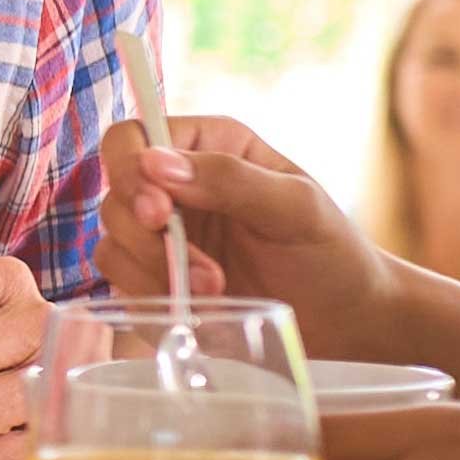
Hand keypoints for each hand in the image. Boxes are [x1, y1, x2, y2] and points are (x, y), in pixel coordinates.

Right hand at [105, 115, 407, 355]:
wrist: (348, 320)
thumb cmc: (332, 252)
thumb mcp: (296, 206)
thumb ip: (230, 179)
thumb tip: (155, 163)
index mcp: (209, 147)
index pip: (132, 138)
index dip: (129, 172)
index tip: (159, 213)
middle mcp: (177, 186)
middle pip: (113, 195)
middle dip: (148, 240)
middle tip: (204, 273)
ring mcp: (163, 237)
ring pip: (112, 244)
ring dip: (156, 275)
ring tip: (216, 293)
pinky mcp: (158, 282)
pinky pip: (125, 287)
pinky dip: (155, 301)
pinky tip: (202, 310)